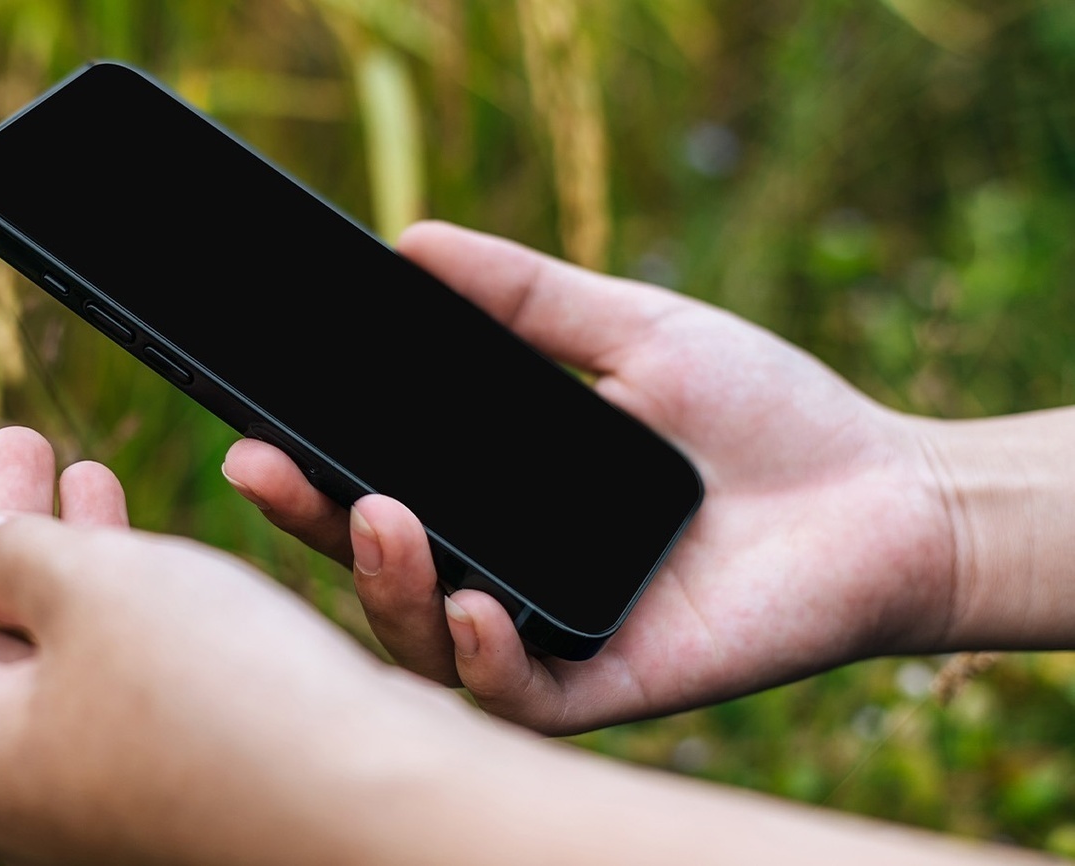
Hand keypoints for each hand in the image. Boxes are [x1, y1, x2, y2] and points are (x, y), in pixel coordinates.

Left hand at [0, 427, 485, 864]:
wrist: (371, 809)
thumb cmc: (215, 692)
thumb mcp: (89, 582)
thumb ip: (10, 552)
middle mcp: (22, 792)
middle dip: (3, 532)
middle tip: (17, 446)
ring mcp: (102, 797)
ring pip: (61, 657)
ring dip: (71, 557)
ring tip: (85, 470)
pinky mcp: (178, 789)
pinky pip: (124, 685)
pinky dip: (124, 608)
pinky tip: (148, 549)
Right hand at [222, 220, 961, 734]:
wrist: (888, 495)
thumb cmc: (764, 415)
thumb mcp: (632, 332)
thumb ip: (525, 297)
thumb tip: (412, 242)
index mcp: (495, 499)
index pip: (372, 493)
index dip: (306, 473)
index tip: (255, 430)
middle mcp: (502, 571)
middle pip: (372, 570)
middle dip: (308, 527)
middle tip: (263, 469)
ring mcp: (547, 635)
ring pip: (422, 644)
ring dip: (384, 586)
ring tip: (382, 522)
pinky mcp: (609, 686)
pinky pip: (518, 697)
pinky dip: (482, 658)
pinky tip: (474, 606)